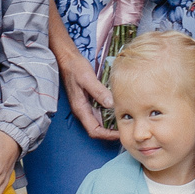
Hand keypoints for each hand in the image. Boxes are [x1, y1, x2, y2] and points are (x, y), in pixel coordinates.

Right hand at [51, 11, 118, 142]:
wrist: (67, 59)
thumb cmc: (75, 68)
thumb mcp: (87, 78)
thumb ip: (98, 91)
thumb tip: (111, 104)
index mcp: (80, 109)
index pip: (94, 130)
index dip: (107, 135)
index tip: (120, 133)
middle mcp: (82, 110)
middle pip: (97, 129)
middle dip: (111, 133)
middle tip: (127, 129)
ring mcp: (85, 106)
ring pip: (99, 121)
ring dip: (111, 124)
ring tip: (125, 121)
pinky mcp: (88, 100)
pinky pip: (100, 112)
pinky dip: (109, 114)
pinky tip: (119, 109)